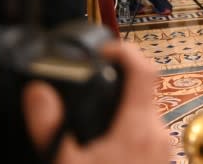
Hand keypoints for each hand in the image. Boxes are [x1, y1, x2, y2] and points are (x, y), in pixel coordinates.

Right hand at [22, 41, 169, 163]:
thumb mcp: (64, 162)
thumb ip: (50, 126)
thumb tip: (39, 92)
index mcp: (138, 127)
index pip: (144, 70)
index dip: (125, 51)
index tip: (104, 50)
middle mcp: (158, 134)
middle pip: (141, 94)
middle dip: (114, 91)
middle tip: (87, 93)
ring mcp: (164, 151)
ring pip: (143, 118)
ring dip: (119, 118)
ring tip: (91, 132)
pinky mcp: (162, 163)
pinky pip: (145, 138)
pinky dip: (126, 136)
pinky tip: (104, 153)